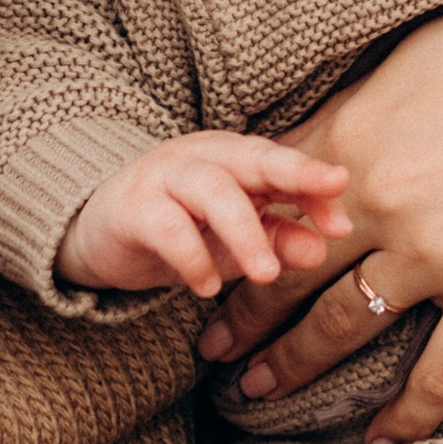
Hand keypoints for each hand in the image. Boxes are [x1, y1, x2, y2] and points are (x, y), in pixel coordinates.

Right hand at [57, 133, 351, 297]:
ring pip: (212, 190)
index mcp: (235, 157)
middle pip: (254, 159)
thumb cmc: (179, 226)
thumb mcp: (234, 237)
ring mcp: (164, 177)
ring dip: (245, 232)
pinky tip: (208, 286)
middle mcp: (203, 157)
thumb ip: (277, 238)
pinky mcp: (131, 208)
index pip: (283, 163)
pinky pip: (166, 227)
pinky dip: (191, 257)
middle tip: (329, 224)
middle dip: (295, 182)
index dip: (316, 187)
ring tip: (267, 274)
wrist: (97, 228)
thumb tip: (323, 250)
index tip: (345, 220)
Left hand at [191, 0, 442, 441]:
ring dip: (293, 365)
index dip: (230, 237)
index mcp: (358, 135)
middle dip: (240, 315)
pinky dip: (404, 416)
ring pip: (341, 328)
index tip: (206, 262)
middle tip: (209, 350)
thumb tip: (313, 142)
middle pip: (287, 273)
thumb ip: (361, 105)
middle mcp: (384, 202)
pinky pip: (439, 375)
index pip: (266, 201)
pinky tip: (377, 440)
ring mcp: (440, 255)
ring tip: (260, 392)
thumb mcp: (426, 57)